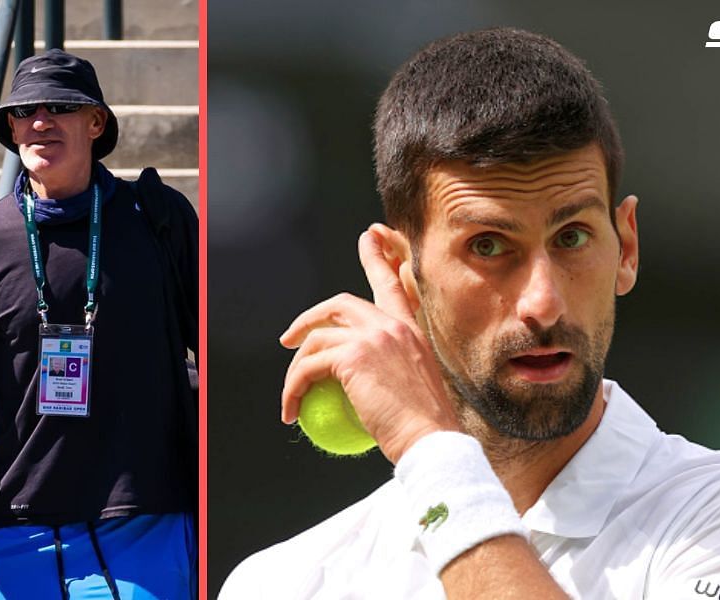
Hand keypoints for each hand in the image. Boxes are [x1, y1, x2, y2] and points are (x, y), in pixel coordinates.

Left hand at [279, 225, 459, 462]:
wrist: (430, 441)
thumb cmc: (423, 429)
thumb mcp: (415, 389)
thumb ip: (393, 372)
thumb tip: (367, 382)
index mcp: (410, 329)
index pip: (392, 283)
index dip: (378, 255)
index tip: (369, 235)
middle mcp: (392, 325)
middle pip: (338, 303)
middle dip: (308, 318)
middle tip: (289, 341)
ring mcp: (372, 336)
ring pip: (315, 339)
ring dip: (295, 369)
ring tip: (291, 396)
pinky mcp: (352, 356)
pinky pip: (306, 367)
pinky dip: (292, 389)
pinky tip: (290, 410)